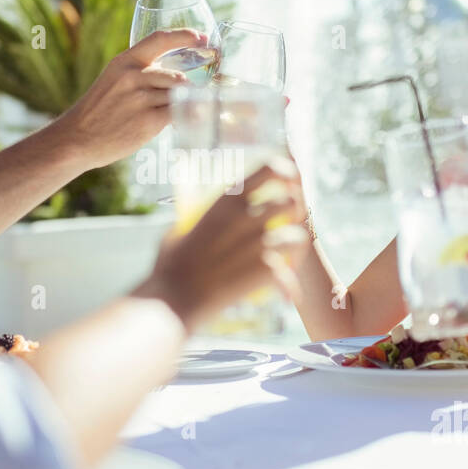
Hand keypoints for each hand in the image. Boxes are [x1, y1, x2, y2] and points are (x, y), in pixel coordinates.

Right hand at [54, 29, 202, 168]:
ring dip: (188, 105)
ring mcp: (140, 98)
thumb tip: (172, 79)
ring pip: (179, 95)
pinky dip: (185, 117)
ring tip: (188, 112)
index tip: (202, 38)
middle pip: (177, 76)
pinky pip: (178, 114)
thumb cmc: (98, 112)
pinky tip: (184, 122)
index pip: (159, 39)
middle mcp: (133, 76)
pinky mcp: (147, 120)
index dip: (184, 36)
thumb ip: (139, 76)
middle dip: (191, 88)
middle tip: (197, 97)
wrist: (77, 138)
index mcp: (124, 62)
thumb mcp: (113, 81)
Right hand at [134, 161, 308, 329]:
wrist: (174, 301)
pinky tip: (282, 293)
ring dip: (294, 248)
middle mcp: (244, 216)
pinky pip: (291, 270)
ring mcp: (256, 242)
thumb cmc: (169, 268)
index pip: (270, 167)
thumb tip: (193, 212)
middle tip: (287, 230)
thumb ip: (196, 219)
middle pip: (291, 201)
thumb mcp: (180, 231)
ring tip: (285, 262)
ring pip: (297, 235)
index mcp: (225, 200)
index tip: (289, 184)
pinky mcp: (264, 269)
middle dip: (296, 214)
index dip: (287, 172)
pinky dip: (289, 283)